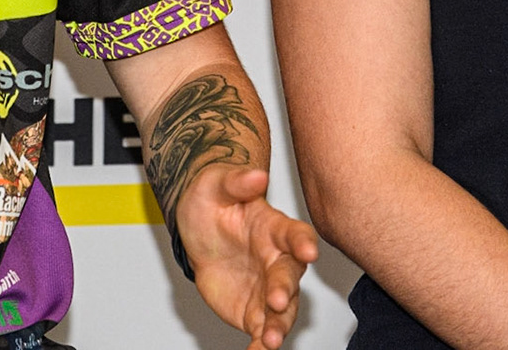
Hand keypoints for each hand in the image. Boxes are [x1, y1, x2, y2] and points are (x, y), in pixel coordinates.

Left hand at [179, 164, 319, 349]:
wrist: (198, 228)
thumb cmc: (213, 200)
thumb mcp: (216, 184)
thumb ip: (238, 181)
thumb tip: (257, 174)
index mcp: (274, 227)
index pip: (295, 235)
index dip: (303, 243)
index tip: (308, 252)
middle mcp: (277, 260)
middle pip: (289, 276)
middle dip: (285, 289)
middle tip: (277, 300)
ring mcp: (268, 288)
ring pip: (282, 310)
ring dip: (278, 326)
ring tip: (269, 340)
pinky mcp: (254, 310)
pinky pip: (261, 330)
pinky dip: (260, 344)